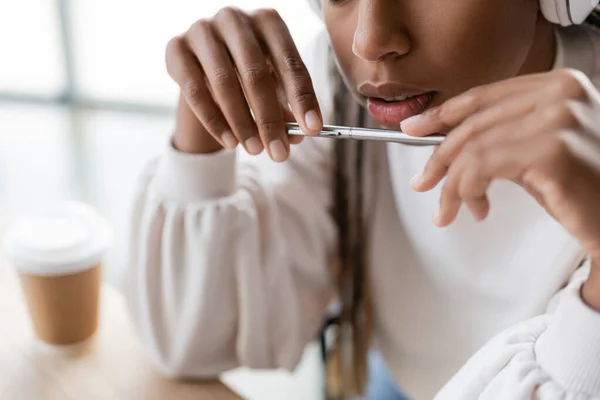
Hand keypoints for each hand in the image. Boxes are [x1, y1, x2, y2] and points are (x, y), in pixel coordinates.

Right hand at [166, 7, 322, 160]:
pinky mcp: (176, 48)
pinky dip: (214, 120)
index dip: (303, 99)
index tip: (313, 130)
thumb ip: (285, 109)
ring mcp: (202, 30)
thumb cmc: (248, 74)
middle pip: (256, 74)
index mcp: (269, 21)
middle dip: (270, 119)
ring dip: (242, 123)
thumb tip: (296, 137)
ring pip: (224, 82)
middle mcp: (235, 19)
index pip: (290, 63)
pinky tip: (229, 142)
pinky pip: (194, 90)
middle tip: (279, 153)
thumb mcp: (273, 88)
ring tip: (255, 150)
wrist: (203, 65)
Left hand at [400, 69, 599, 305]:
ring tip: (449, 210)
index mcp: (558, 84)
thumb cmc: (584, 190)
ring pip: (472, 148)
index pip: (483, 96)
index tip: (413, 128)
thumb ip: (499, 139)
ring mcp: (558, 118)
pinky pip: (481, 167)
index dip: (442, 114)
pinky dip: (466, 191)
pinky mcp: (552, 150)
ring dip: (451, 185)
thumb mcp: (535, 153)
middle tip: (423, 183)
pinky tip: (477, 209)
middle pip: (473, 123)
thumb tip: (443, 146)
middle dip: (438, 158)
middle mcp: (560, 93)